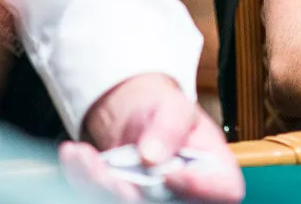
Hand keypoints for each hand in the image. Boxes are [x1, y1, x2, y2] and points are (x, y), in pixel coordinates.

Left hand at [60, 73, 244, 201]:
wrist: (134, 116)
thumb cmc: (165, 112)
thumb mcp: (175, 107)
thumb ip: (170, 128)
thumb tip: (153, 156)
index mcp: (216, 171)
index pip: (224, 191)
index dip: (202, 189)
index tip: (170, 172)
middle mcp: (188, 194)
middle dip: (131, 194)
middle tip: (108, 174)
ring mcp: (155, 202)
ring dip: (99, 187)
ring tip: (84, 157)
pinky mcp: (122, 201)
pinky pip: (98, 199)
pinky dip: (83, 180)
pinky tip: (75, 157)